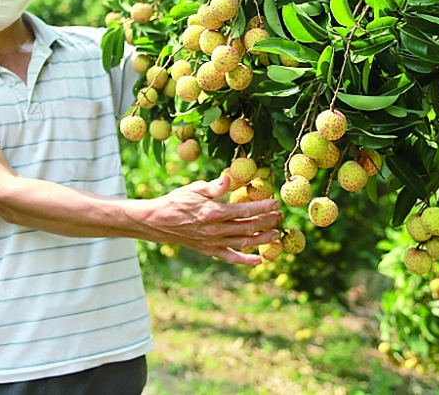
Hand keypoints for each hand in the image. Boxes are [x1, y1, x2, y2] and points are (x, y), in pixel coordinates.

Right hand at [143, 173, 282, 265]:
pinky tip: (259, 260)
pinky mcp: (209, 251)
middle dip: (267, 221)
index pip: (245, 211)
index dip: (263, 207)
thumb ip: (215, 186)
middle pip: (249, 227)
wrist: (158, 221)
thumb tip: (229, 177)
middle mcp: (216, 230)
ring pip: (244, 243)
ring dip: (262, 239)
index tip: (275, 203)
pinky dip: (245, 260)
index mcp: (214, 213)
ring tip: (276, 233)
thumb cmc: (177, 201)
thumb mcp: (195, 188)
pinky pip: (230, 258)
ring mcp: (213, 243)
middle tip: (280, 216)